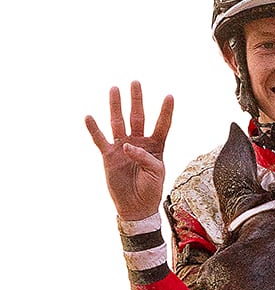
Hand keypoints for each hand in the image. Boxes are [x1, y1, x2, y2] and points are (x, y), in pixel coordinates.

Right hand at [85, 81, 173, 220]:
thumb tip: (127, 145)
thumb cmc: (151, 190)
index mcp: (156, 146)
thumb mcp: (156, 173)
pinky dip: (94, 129)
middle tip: (135, 82)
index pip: (162, 125)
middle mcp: (139, 143)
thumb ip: (145, 158)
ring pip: (118, 122)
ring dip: (116, 106)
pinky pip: (100, 140)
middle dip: (137, 100)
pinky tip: (89, 116)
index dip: (166, 112)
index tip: (170, 95)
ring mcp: (122, 147)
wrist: (136, 207)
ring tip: (114, 89)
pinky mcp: (109, 156)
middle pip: (138, 117)